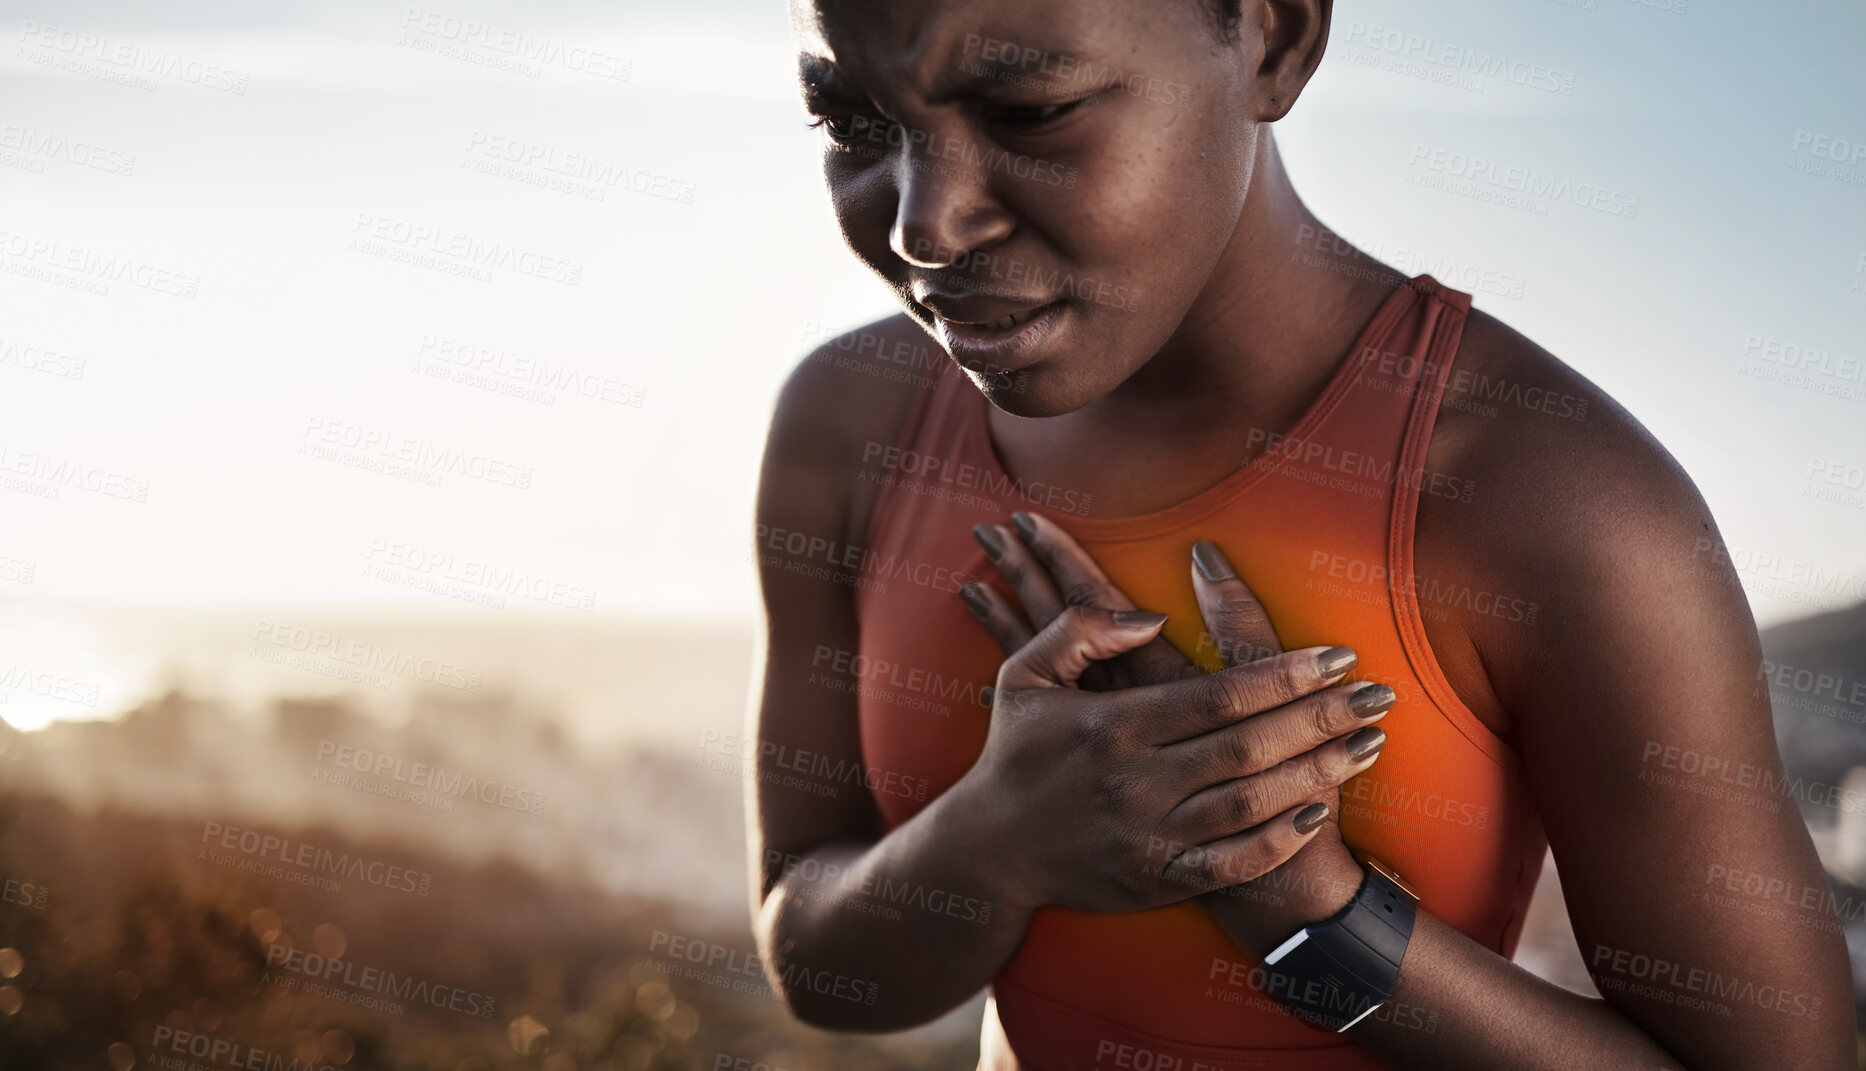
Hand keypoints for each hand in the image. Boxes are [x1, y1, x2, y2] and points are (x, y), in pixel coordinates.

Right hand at [963, 513, 1383, 943]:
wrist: (989, 851)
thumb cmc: (1015, 751)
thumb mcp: (1024, 673)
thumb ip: (1083, 629)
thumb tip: (1154, 614)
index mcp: (1111, 726)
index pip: (1219, 695)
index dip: (1285, 675)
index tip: (1336, 656)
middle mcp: (1135, 783)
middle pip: (1249, 747)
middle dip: (1322, 718)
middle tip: (1379, 694)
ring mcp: (1148, 837)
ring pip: (1252, 804)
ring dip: (1318, 773)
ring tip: (1370, 743)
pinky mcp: (1156, 880)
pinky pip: (1233, 864)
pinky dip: (1280, 840)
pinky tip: (1321, 810)